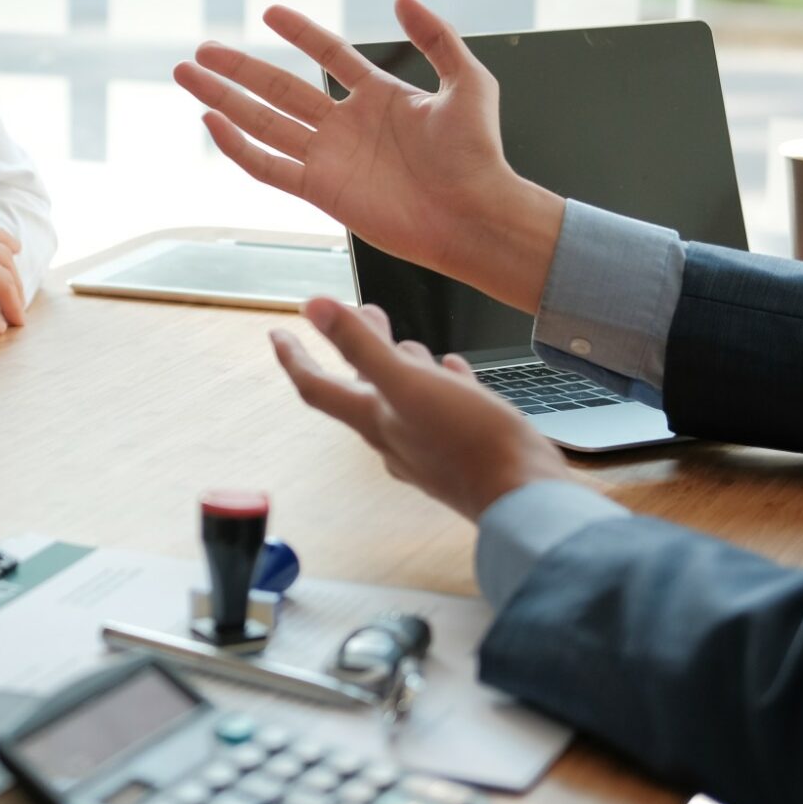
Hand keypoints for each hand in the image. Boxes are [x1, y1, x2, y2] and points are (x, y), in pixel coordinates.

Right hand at [174, 0, 563, 314]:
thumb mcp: (468, 81)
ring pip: (263, 122)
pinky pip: (268, 167)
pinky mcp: (320, 191)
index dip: (300, 32)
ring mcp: (329, 157)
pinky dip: (236, 147)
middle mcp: (346, 124)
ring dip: (223, 99)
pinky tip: (211, 123)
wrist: (474, 214)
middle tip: (201, 49)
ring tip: (186, 75)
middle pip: (280, 88)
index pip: (328, 55)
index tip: (269, 11)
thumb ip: (436, 36)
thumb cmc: (478, 155)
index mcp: (378, 96)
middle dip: (238, 68)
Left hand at [272, 299, 574, 520]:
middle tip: (363, 314)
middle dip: (360, 346)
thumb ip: (360, 346)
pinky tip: (455, 372)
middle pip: (362, 386)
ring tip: (409, 342)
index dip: (293, 356)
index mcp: (373, 419)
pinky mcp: (461, 453)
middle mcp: (393, 437)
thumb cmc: (468, 443)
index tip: (278, 331)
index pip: (315, 386)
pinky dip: (441, 386)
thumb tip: (312, 307)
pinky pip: (443, 411)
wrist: (524, 496)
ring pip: (403, 398)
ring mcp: (427, 448)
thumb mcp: (408, 383)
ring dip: (401, 365)